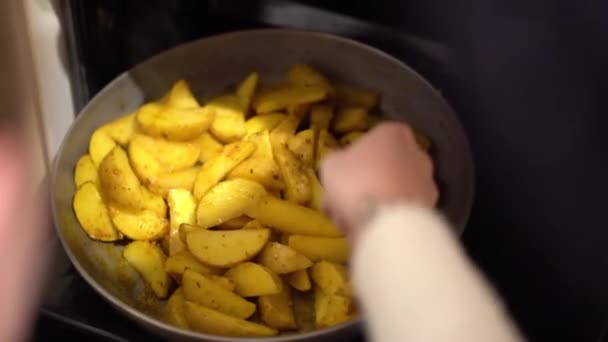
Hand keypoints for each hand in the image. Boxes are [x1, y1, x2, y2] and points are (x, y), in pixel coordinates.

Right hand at [320, 122, 437, 242]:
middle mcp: (418, 153)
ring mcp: (428, 182)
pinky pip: (403, 211)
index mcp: (394, 133)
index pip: (375, 140)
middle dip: (369, 182)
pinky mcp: (431, 209)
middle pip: (387, 167)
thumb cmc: (355, 181)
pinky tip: (371, 230)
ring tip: (355, 221)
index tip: (344, 175)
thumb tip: (343, 167)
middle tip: (347, 201)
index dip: (356, 159)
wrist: (385, 221)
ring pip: (396, 191)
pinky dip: (390, 219)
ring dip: (379, 202)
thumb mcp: (331, 164)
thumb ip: (339, 161)